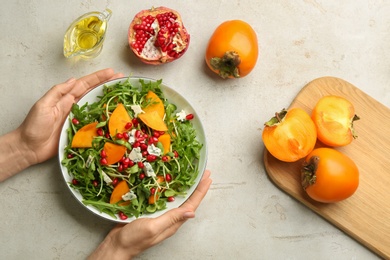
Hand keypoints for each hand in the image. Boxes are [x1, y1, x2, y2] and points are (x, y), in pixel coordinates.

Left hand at [0, 68, 122, 181]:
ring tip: (121, 93)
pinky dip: (105, 119)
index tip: (111, 72)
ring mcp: (78, 119)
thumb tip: (73, 80)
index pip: (84, 84)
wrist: (29, 148)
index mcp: (65, 99)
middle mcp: (74, 107)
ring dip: (108, 99)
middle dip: (106, 85)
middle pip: (93, 93)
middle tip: (121, 79)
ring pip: (96, 106)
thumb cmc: (33, 126)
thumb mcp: (42, 105)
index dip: (98, 78)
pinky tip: (114, 116)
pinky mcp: (80, 132)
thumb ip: (57, 92)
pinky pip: (95, 123)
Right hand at [89, 170, 211, 259]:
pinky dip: (169, 190)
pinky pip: (164, 200)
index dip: (200, 191)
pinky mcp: (151, 213)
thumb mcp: (153, 227)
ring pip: (176, 200)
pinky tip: (168, 184)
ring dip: (184, 188)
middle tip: (203, 174)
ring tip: (191, 176)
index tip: (207, 178)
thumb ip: (171, 219)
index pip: (191, 205)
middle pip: (187, 200)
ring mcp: (161, 216)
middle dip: (196, 187)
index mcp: (173, 223)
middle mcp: (169, 219)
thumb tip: (191, 213)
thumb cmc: (134, 239)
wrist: (117, 245)